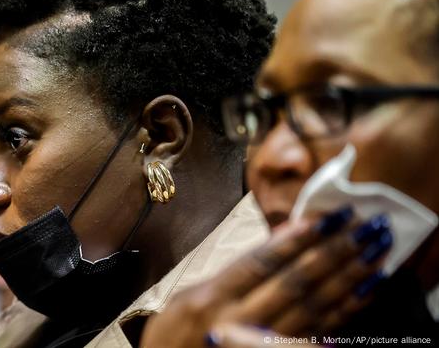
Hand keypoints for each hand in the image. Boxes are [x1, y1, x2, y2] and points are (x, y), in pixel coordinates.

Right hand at [142, 208, 390, 346]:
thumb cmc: (175, 334)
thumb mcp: (190, 296)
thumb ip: (233, 273)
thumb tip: (281, 239)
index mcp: (211, 299)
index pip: (261, 263)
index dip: (297, 239)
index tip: (328, 216)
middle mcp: (236, 324)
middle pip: (292, 284)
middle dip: (332, 253)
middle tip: (364, 225)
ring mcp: (258, 346)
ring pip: (311, 309)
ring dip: (347, 278)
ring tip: (375, 251)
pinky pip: (317, 334)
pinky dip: (344, 311)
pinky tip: (366, 290)